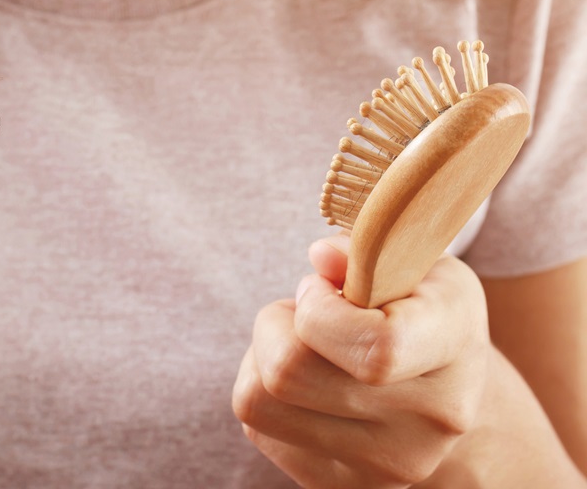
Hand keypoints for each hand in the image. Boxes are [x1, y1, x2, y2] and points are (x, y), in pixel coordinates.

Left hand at [232, 234, 488, 487]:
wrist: (444, 392)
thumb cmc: (415, 306)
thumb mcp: (407, 259)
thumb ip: (366, 247)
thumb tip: (322, 258)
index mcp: (455, 345)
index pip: (374, 350)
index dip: (319, 311)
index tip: (320, 289)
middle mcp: (432, 418)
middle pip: (290, 372)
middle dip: (276, 323)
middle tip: (306, 310)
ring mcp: (388, 464)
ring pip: (258, 400)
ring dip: (262, 357)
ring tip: (304, 344)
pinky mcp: (341, 483)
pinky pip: (257, 425)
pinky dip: (265, 391)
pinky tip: (308, 382)